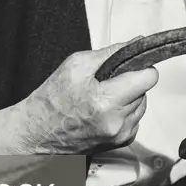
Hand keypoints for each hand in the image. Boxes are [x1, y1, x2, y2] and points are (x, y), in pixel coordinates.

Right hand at [18, 39, 158, 153]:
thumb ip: (112, 52)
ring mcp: (119, 135)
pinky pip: (134, 119)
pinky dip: (124, 112)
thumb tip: (135, 43)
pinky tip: (105, 110)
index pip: (148, 78)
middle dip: (130, 82)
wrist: (37, 133)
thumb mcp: (77, 64)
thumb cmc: (51, 102)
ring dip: (128, 97)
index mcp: (106, 101)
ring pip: (141, 105)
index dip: (140, 66)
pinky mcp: (120, 143)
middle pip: (145, 91)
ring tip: (103, 96)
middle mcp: (117, 122)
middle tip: (106, 82)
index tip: (132, 64)